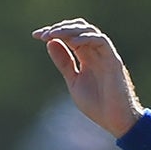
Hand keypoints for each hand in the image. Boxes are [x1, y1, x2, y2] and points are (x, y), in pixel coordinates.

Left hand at [33, 19, 142, 137]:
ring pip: (89, 31)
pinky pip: (101, 41)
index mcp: (86, 57)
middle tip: (43, 34)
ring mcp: (105, 55)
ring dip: (70, 30)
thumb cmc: (97, 104)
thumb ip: (64, 62)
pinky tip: (72, 44)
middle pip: (78, 29)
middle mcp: (96, 52)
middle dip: (59, 29)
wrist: (114, 120)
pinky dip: (86, 39)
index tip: (36, 35)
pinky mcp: (113, 60)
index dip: (53, 33)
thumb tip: (50, 43)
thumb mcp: (73, 81)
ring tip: (53, 34)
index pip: (69, 37)